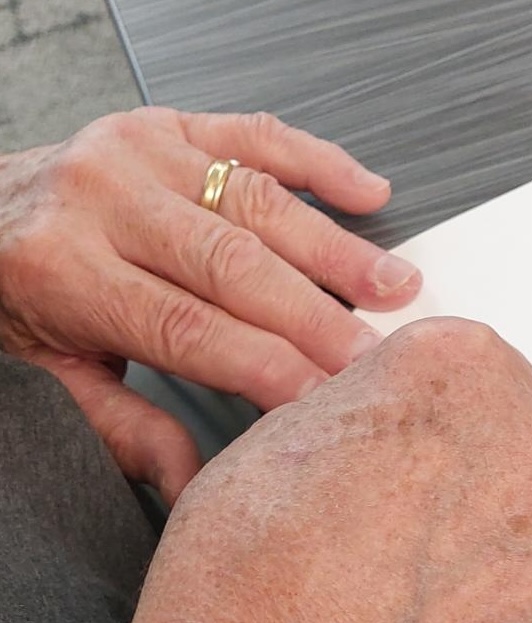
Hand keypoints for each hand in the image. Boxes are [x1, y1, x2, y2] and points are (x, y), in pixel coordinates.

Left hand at [0, 107, 421, 502]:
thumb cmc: (13, 294)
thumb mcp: (53, 377)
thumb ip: (125, 431)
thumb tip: (194, 488)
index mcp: (65, 270)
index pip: (192, 329)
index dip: (271, 367)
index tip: (327, 400)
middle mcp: (103, 199)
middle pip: (237, 266)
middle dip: (318, 319)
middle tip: (376, 357)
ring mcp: (139, 151)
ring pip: (258, 203)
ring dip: (335, 249)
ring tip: (394, 286)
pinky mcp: (168, 126)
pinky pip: (255, 136)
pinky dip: (319, 164)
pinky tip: (367, 194)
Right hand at [96, 317, 531, 622]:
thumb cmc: (254, 572)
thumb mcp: (287, 431)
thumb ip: (378, 405)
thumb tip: (403, 422)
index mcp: (455, 367)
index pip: (484, 370)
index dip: (448, 420)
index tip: (431, 454)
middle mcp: (528, 435)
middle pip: (522, 441)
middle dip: (478, 480)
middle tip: (415, 531)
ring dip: (503, 546)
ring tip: (426, 589)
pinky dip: (525, 611)